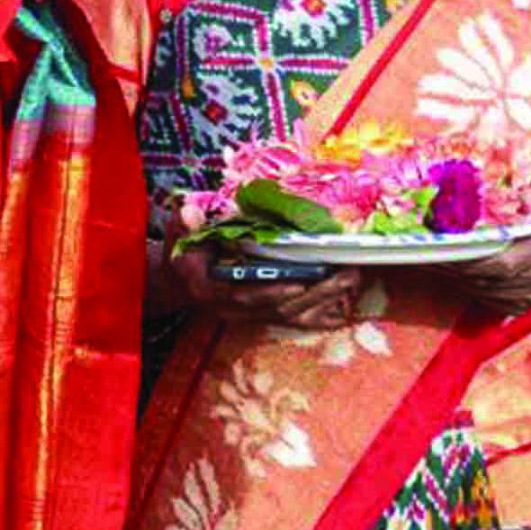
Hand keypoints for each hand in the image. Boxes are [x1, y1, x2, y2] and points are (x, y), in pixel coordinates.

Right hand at [164, 231, 362, 327]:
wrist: (180, 283)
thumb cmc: (184, 254)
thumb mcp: (178, 235)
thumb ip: (184, 223)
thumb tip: (187, 209)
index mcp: (210, 291)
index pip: (242, 295)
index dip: (270, 291)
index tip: (298, 281)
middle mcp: (231, 310)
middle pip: (276, 308)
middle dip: (312, 293)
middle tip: (343, 276)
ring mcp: (248, 316)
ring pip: (290, 315)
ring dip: (323, 300)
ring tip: (351, 279)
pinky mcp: (262, 316)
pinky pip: (294, 320)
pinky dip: (319, 314)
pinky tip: (345, 303)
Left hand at [448, 177, 530, 312]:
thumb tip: (516, 192)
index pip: (507, 260)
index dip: (475, 258)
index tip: (448, 249)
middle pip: (495, 277)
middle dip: (460, 267)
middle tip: (432, 255)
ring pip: (490, 291)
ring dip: (460, 278)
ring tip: (438, 262)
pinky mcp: (528, 304)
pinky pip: (493, 301)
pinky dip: (472, 288)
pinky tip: (455, 275)